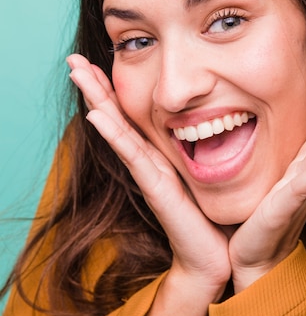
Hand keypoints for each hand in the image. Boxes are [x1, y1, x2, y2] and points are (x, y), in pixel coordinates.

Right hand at [67, 54, 230, 298]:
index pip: (132, 116)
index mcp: (160, 156)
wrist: (213, 257)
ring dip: (96, 99)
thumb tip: (221, 119)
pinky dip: (114, 134)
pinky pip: (132, 155)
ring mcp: (148, 174)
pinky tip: (96, 114)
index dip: (113, 89)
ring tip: (76, 72)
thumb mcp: (209, 173)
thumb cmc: (213, 217)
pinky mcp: (155, 188)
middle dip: (95, 87)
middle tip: (73, 58)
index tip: (99, 60)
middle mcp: (148, 162)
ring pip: (117, 129)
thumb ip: (207, 149)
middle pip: (116, 117)